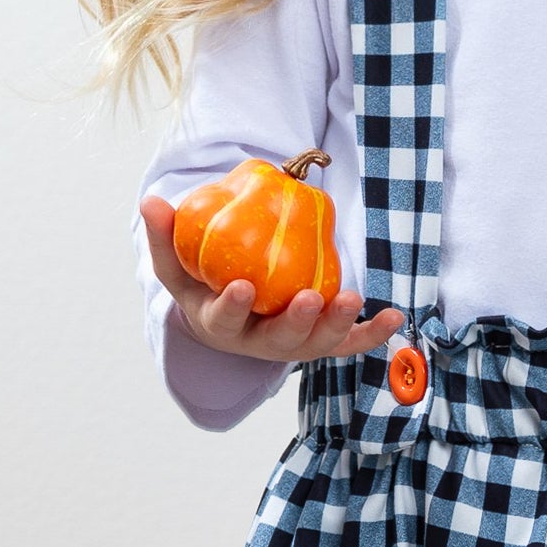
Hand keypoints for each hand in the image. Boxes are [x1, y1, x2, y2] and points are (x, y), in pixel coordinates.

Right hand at [141, 194, 404, 368]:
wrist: (228, 317)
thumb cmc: (202, 284)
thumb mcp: (178, 265)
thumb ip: (164, 236)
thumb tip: (150, 201)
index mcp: (222, 324)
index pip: (225, 319)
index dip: (233, 307)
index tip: (242, 287)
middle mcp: (259, 342)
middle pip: (279, 339)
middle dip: (296, 321)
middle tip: (307, 299)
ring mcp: (293, 345)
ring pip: (317, 343)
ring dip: (337, 325)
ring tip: (353, 299)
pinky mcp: (320, 344)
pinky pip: (348, 343)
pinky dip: (371, 334)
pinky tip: (395, 316)